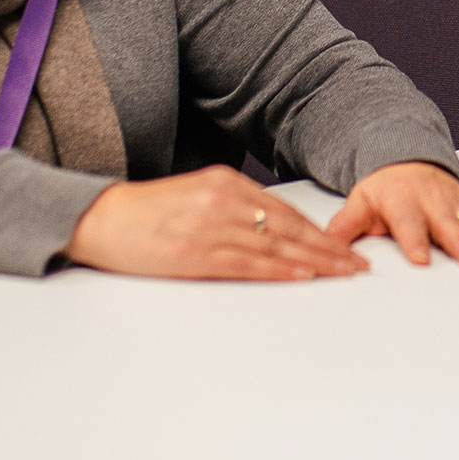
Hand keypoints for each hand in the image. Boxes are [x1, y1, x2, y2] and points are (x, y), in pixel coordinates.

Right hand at [64, 165, 366, 280]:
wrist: (99, 218)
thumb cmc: (145, 214)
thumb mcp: (194, 197)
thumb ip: (231, 208)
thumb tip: (270, 230)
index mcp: (225, 183)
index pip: (284, 210)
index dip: (319, 230)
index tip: (344, 245)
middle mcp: (223, 199)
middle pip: (289, 227)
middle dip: (329, 247)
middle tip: (359, 263)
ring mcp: (211, 225)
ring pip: (276, 245)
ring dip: (316, 261)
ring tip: (344, 272)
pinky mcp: (196, 252)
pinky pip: (248, 263)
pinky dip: (280, 270)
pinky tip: (303, 276)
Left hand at [325, 161, 458, 266]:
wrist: (407, 158)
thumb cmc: (384, 188)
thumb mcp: (361, 201)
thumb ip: (347, 223)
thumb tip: (329, 240)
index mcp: (402, 201)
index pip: (409, 223)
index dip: (415, 240)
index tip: (420, 258)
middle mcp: (432, 200)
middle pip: (447, 224)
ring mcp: (454, 202)